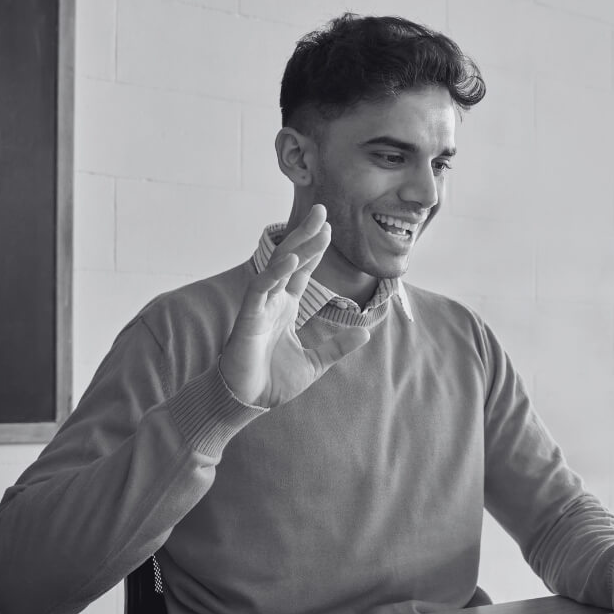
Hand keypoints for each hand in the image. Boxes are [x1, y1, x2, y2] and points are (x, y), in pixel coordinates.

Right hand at [219, 204, 370, 406]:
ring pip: (279, 267)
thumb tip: (367, 334)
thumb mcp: (314, 363)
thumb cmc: (271, 383)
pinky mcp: (249, 317)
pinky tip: (291, 258)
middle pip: (290, 259)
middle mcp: (272, 301)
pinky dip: (275, 272)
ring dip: (297, 245)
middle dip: (306, 235)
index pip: (302, 271)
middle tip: (322, 210)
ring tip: (315, 226)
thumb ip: (338, 347)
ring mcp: (260, 306)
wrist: (246, 403)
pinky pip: (261, 288)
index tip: (329, 228)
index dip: (315, 250)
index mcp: (285, 308)